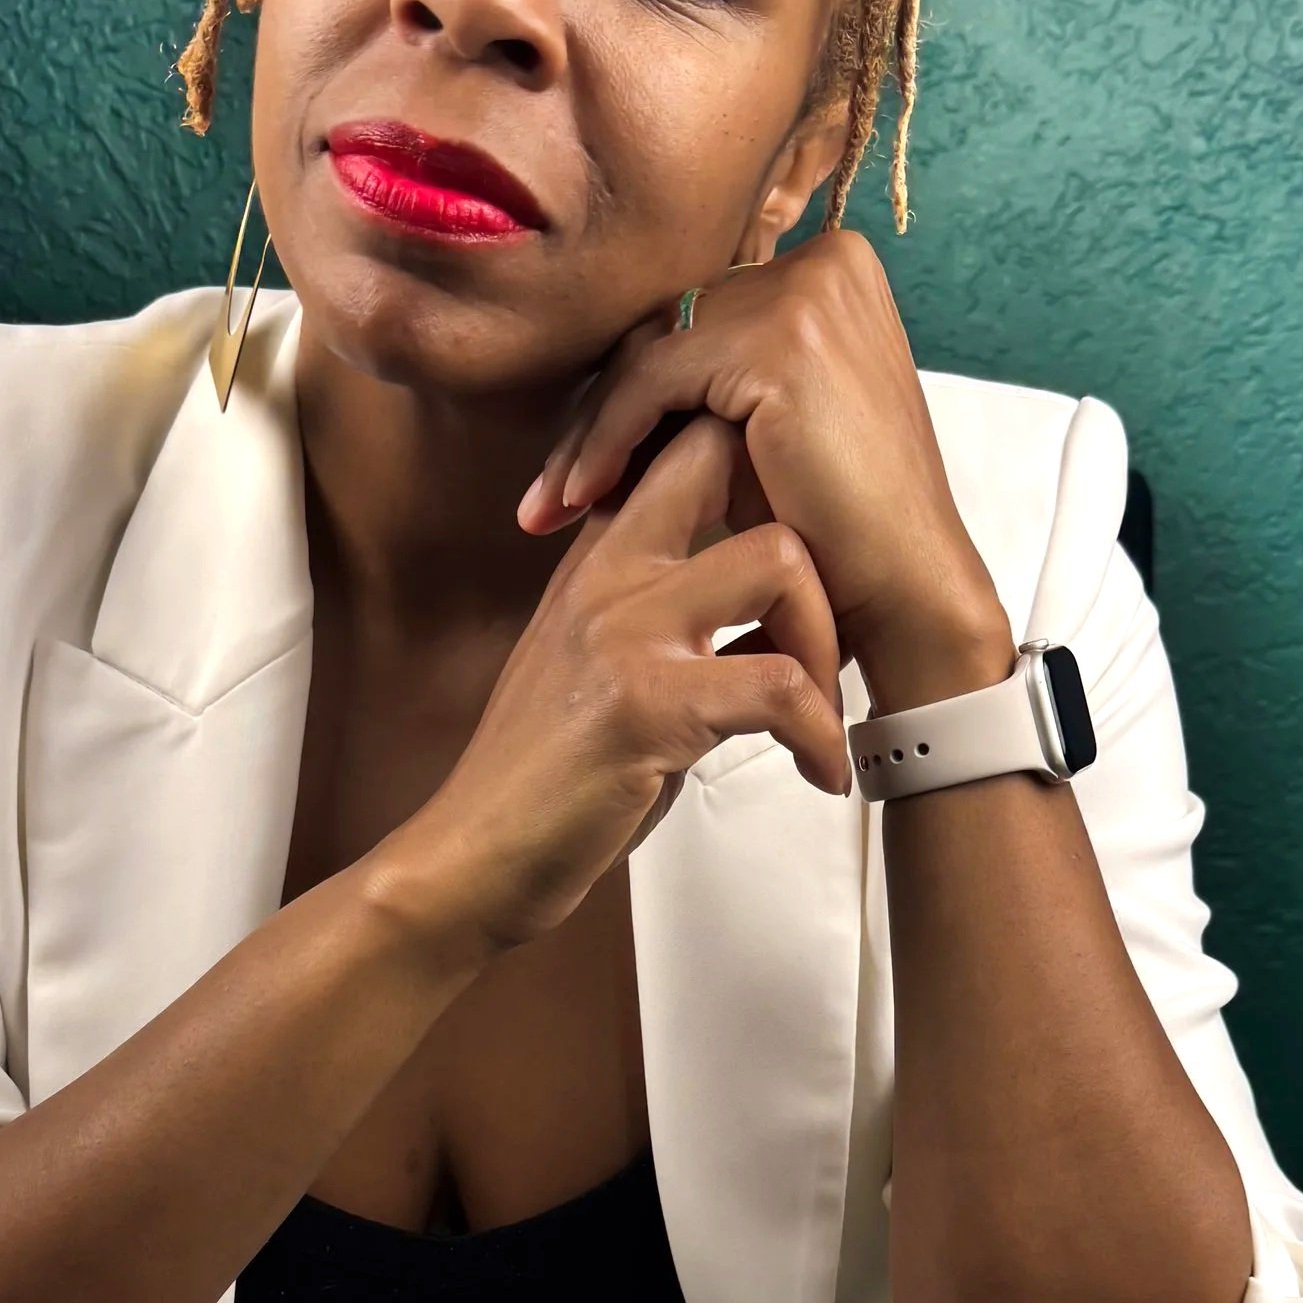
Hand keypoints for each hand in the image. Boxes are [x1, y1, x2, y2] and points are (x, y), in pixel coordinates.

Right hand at [389, 414, 848, 954]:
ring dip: (829, 643)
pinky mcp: (646, 706)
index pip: (680, 444)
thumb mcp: (602, 669)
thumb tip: (768, 607)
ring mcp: (625, 635)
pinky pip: (779, 688)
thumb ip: (667, 620)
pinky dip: (821, 734)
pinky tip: (818, 773)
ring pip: (779, 562)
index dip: (758, 470)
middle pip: (731, 461)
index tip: (806, 555)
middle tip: (830, 636)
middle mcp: (607, 578)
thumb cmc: (546, 781)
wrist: (473, 858)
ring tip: (825, 713)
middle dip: (807, 537)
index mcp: (597, 563)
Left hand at [514, 228, 1015, 706]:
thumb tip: (596, 386)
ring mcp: (807, 290)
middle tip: (545, 495)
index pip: (693, 317)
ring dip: (589, 436)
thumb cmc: (835, 529)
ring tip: (547, 509)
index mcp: (832, 266)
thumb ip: (702, 385)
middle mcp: (826, 259)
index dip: (626, 393)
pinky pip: (652, 381)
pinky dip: (606, 440)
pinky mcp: (780, 335)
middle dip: (598, 416)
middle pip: (666, 328)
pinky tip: (579, 498)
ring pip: (648, 354)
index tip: (572, 468)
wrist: (902, 588)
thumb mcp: (760, 431)